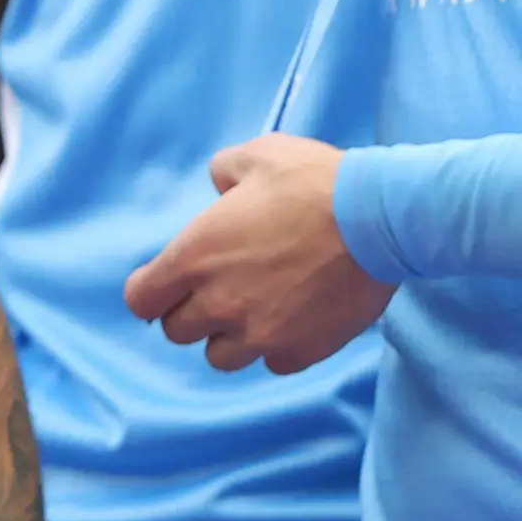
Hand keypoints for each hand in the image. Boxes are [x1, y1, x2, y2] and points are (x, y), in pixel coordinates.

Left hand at [127, 135, 394, 373]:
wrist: (381, 217)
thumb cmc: (314, 182)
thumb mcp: (257, 156)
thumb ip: (223, 172)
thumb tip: (221, 187)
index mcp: (193, 259)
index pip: (140, 301)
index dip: (152, 292)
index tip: (170, 284)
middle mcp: (217, 303)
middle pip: (177, 332)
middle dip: (191, 313)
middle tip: (221, 292)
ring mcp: (259, 333)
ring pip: (221, 358)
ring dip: (230, 338)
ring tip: (256, 312)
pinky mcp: (300, 351)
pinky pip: (272, 364)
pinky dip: (277, 348)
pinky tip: (293, 323)